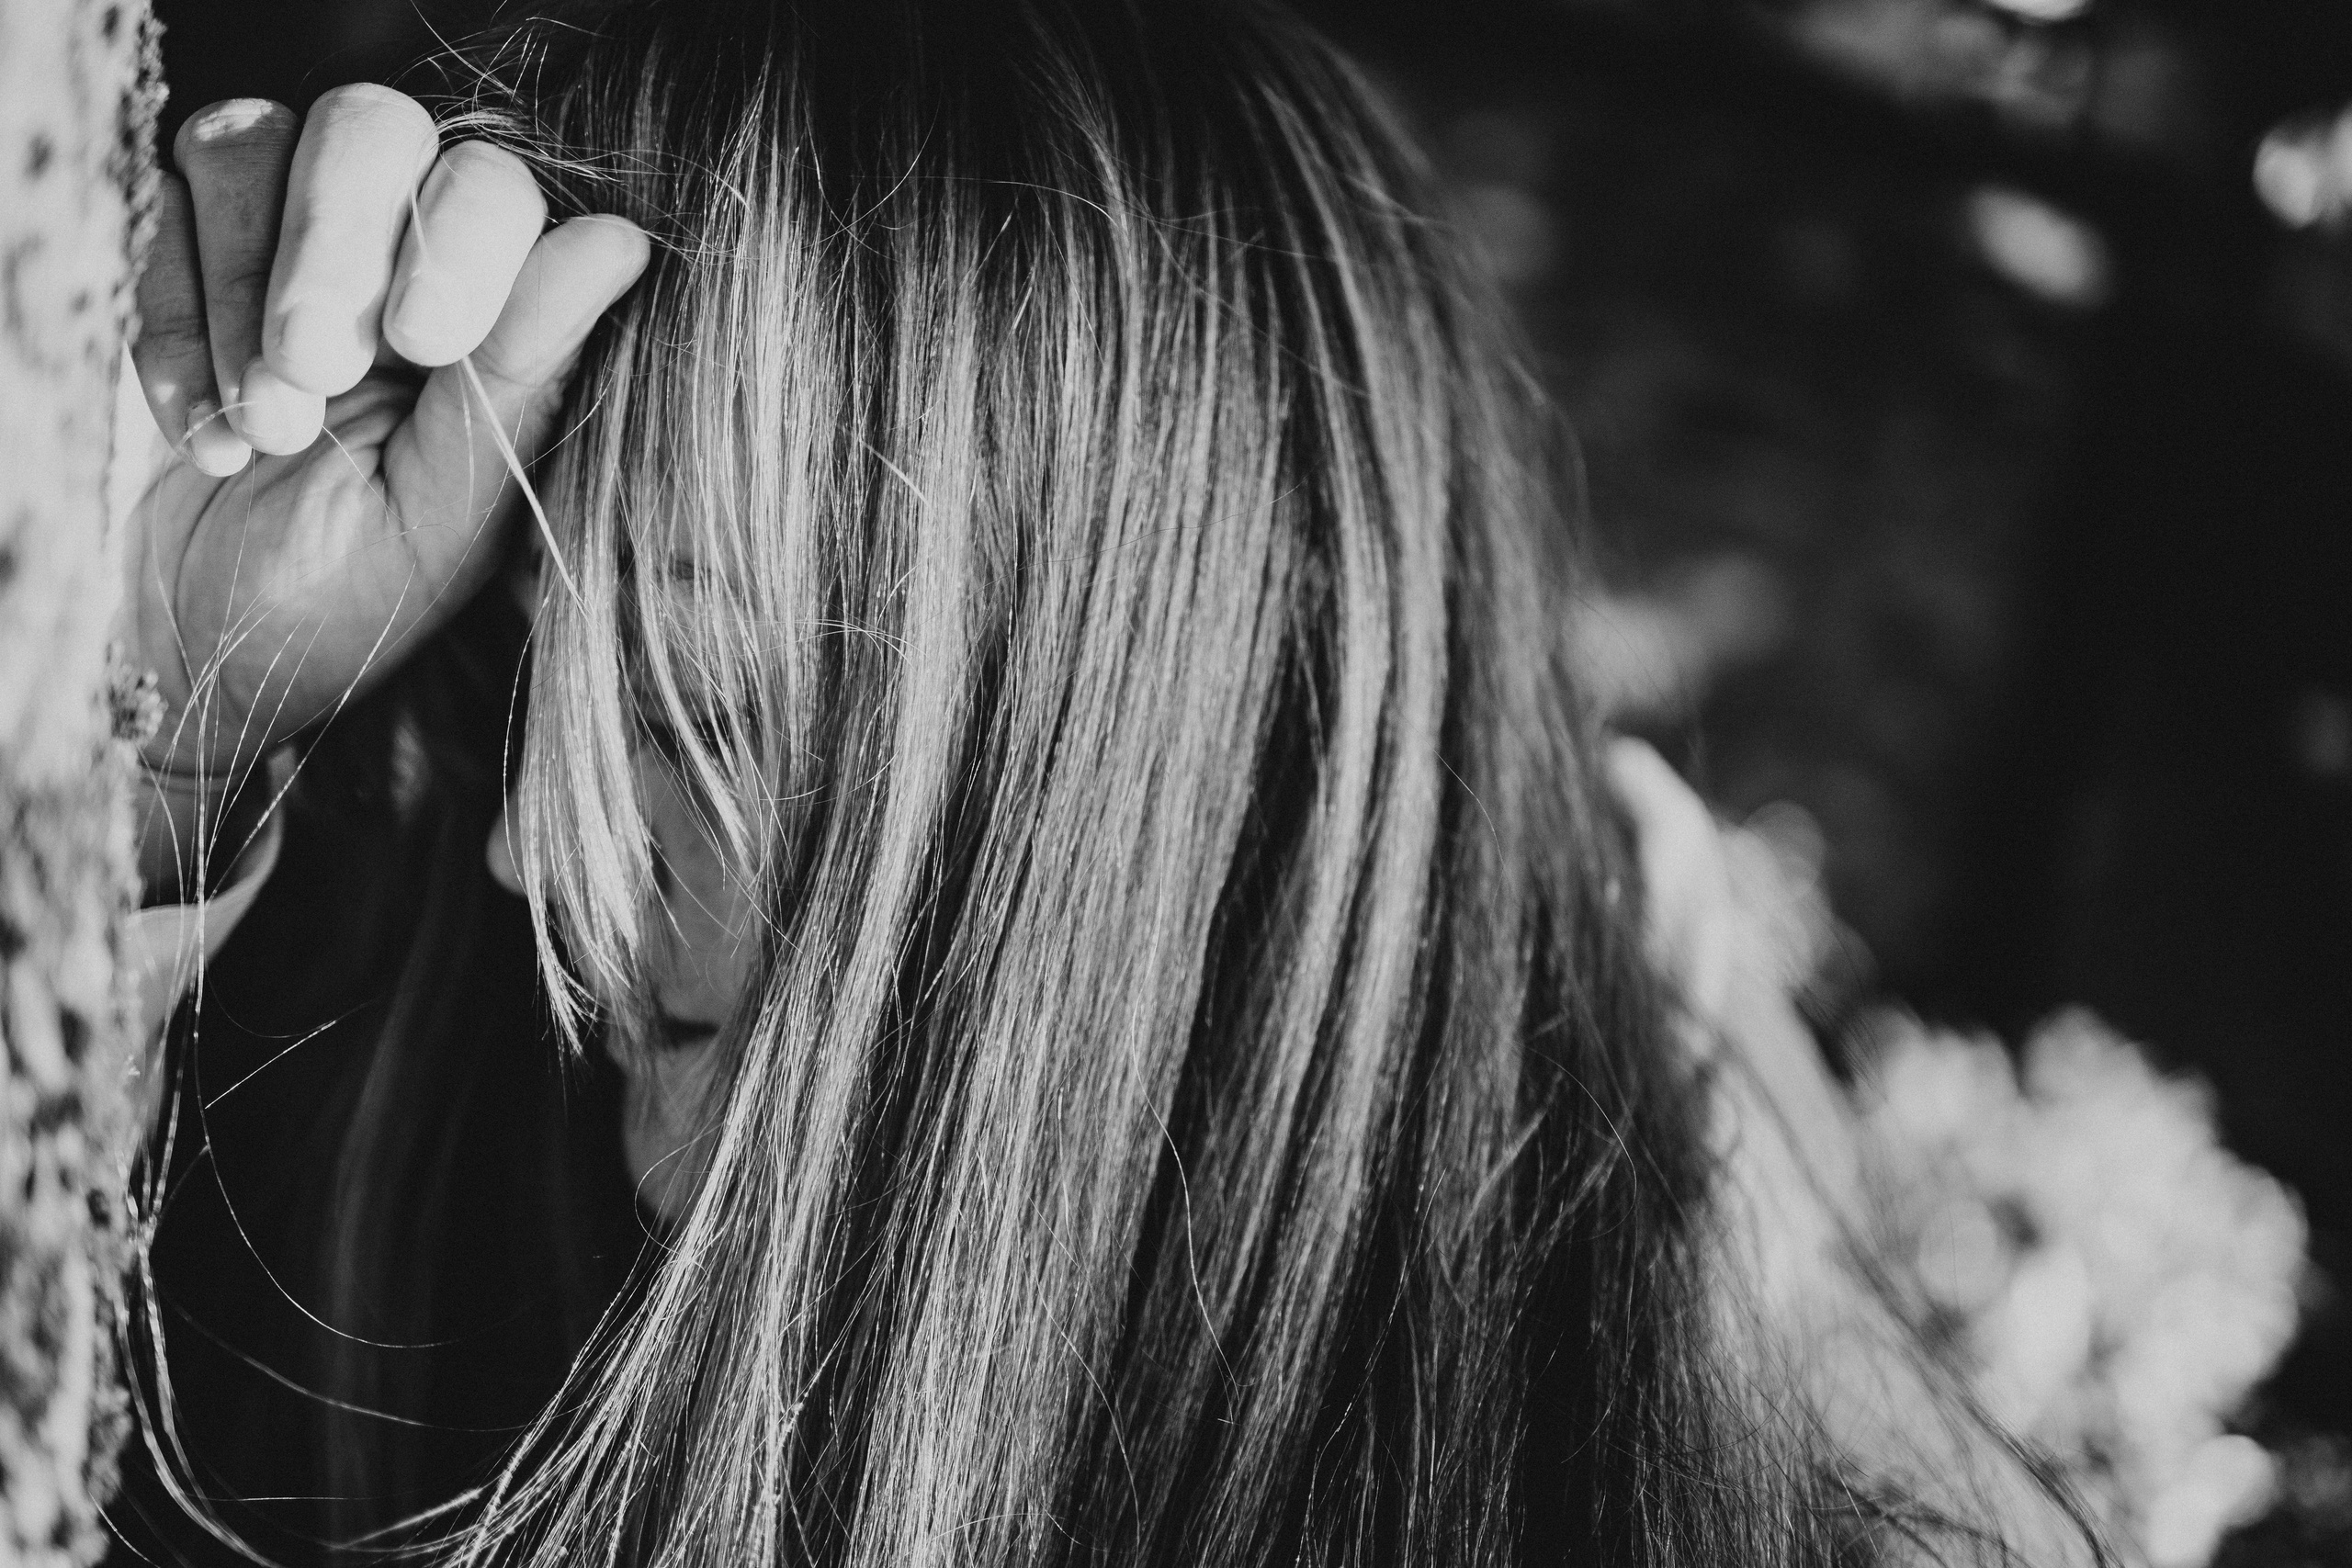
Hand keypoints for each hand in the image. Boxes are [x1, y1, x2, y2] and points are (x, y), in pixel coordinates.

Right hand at [124, 84, 647, 798]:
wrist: (204, 650)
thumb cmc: (354, 599)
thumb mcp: (448, 513)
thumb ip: (523, 379)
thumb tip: (618, 244)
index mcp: (503, 309)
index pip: (496, 185)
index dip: (461, 239)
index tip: (423, 344)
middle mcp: (404, 249)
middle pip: (372, 125)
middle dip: (333, 247)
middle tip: (314, 374)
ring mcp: (286, 236)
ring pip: (252, 145)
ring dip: (243, 293)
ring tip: (265, 427)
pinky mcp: (182, 251)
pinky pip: (160, 207)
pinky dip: (171, 322)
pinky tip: (205, 433)